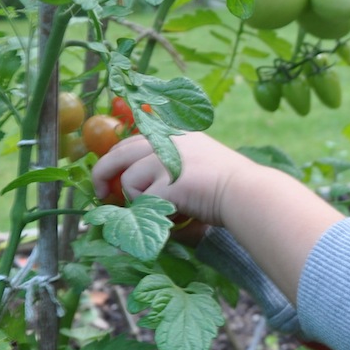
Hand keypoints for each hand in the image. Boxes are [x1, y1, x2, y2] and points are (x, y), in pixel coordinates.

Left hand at [90, 128, 342, 304]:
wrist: (248, 193)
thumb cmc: (231, 186)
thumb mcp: (199, 162)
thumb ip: (171, 165)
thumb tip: (137, 183)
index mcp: (174, 133)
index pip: (133, 140)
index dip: (117, 157)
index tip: (111, 174)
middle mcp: (166, 140)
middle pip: (118, 153)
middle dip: (102, 174)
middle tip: (101, 194)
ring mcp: (164, 159)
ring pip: (129, 182)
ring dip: (140, 201)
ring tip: (166, 210)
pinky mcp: (165, 182)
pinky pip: (143, 203)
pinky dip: (154, 215)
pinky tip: (176, 217)